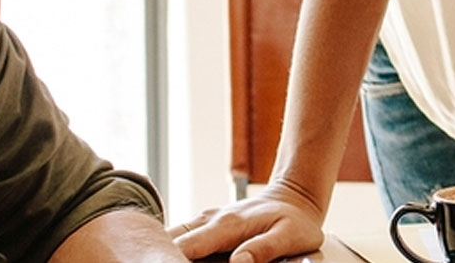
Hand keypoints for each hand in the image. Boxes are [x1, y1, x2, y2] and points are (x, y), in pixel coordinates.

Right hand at [172, 182, 326, 262]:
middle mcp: (207, 221)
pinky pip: (180, 241)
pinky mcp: (203, 229)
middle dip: (160, 258)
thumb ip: (261, 249)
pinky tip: (176, 260)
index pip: (183, 248)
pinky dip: (174, 252)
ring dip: (164, 254)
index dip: (168, 261)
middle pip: (167, 243)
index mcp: (225, 225)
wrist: (293, 198)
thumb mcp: (288, 236)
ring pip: (169, 240)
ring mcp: (203, 223)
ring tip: (165, 262)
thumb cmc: (294, 221)